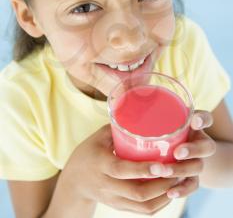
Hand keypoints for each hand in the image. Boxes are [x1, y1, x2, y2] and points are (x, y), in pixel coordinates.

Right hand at [62, 124, 179, 215]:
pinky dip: (160, 203)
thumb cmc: (88, 153)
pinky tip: (169, 191)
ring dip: (164, 195)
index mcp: (101, 165)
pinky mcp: (120, 207)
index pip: (123, 170)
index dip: (143, 170)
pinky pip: (143, 211)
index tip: (163, 164)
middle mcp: (107, 185)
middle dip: (162, 184)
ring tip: (179, 181)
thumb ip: (118, 127)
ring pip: (143, 206)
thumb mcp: (98, 137)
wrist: (73, 182)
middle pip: (137, 193)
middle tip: (178, 171)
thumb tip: (139, 110)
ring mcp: (114, 199)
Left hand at [148, 110, 216, 198]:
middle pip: (206, 146)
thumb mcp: (156, 120)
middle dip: (193, 149)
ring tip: (166, 171)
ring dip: (183, 169)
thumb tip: (119, 100)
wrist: (173, 152)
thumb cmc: (159, 130)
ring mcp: (196, 160)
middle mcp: (198, 142)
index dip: (202, 119)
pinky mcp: (191, 177)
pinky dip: (182, 190)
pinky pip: (192, 185)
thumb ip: (145, 110)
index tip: (193, 121)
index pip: (205, 118)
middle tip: (178, 152)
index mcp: (192, 125)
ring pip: (198, 167)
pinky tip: (170, 193)